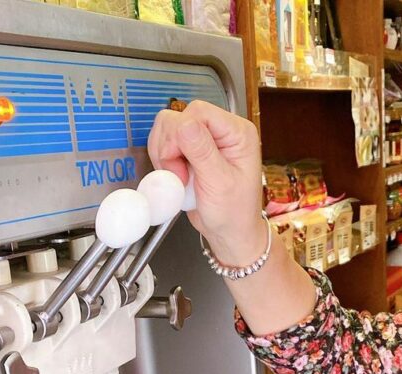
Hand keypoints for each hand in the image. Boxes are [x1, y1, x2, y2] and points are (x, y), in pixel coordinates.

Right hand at [147, 100, 267, 264]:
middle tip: (180, 175)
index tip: (179, 164)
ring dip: (165, 154)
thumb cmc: (234, 214)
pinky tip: (176, 177)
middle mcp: (222, 131)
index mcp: (238, 133)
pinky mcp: (191, 150)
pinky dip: (163, 160)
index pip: (198, 112)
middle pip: (179, 117)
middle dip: (170, 147)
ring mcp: (205, 140)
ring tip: (180, 179)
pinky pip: (165, 143)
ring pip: (168, 128)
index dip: (180, 135)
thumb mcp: (220, 184)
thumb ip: (202, 152)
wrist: (230, 233)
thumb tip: (184, 124)